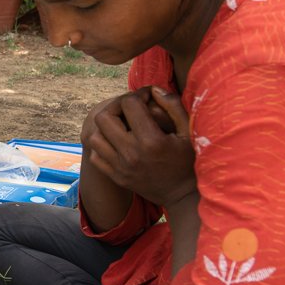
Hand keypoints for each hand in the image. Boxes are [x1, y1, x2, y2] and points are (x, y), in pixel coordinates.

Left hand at [86, 87, 196, 207]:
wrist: (182, 195)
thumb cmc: (189, 160)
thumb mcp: (188, 131)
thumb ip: (173, 106)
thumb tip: (153, 89)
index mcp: (151, 140)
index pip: (129, 104)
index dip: (138, 94)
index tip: (147, 96)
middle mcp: (131, 154)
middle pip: (104, 117)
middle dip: (116, 106)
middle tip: (130, 107)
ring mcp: (121, 167)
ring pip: (95, 136)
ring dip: (106, 126)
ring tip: (122, 124)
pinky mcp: (116, 177)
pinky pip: (95, 155)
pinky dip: (102, 145)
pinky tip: (117, 141)